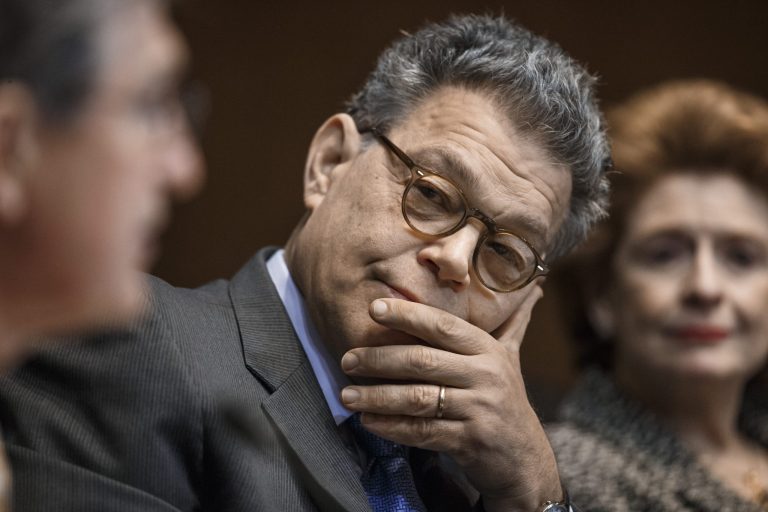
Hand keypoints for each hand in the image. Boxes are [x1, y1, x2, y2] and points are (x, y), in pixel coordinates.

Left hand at [340, 286, 561, 511]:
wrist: (525, 460)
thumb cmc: (506, 402)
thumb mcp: (509, 359)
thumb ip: (510, 324)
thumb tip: (533, 286)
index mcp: (488, 350)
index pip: (442, 325)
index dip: (406, 314)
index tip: (373, 308)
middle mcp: (486, 376)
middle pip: (422, 361)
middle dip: (379, 359)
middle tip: (347, 359)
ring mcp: (479, 409)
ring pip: (417, 398)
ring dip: (377, 396)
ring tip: (347, 395)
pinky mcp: (470, 441)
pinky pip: (422, 431)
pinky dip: (391, 426)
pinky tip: (369, 421)